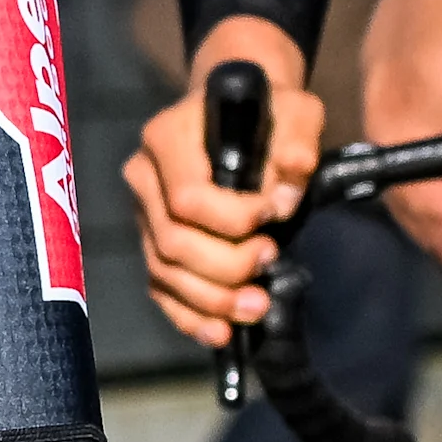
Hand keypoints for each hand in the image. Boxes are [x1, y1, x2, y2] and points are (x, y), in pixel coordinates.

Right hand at [120, 22, 323, 351]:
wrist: (240, 115)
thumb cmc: (268, 111)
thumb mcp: (295, 110)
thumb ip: (298, 141)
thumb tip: (287, 189)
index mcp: (166, 137)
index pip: (186, 197)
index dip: (232, 219)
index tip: (273, 214)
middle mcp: (144, 177)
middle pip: (173, 242)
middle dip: (227, 265)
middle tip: (270, 258)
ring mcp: (143, 214)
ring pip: (165, 273)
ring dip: (213, 300)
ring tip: (258, 306)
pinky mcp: (153, 243)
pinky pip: (161, 290)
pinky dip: (190, 317)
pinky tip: (222, 332)